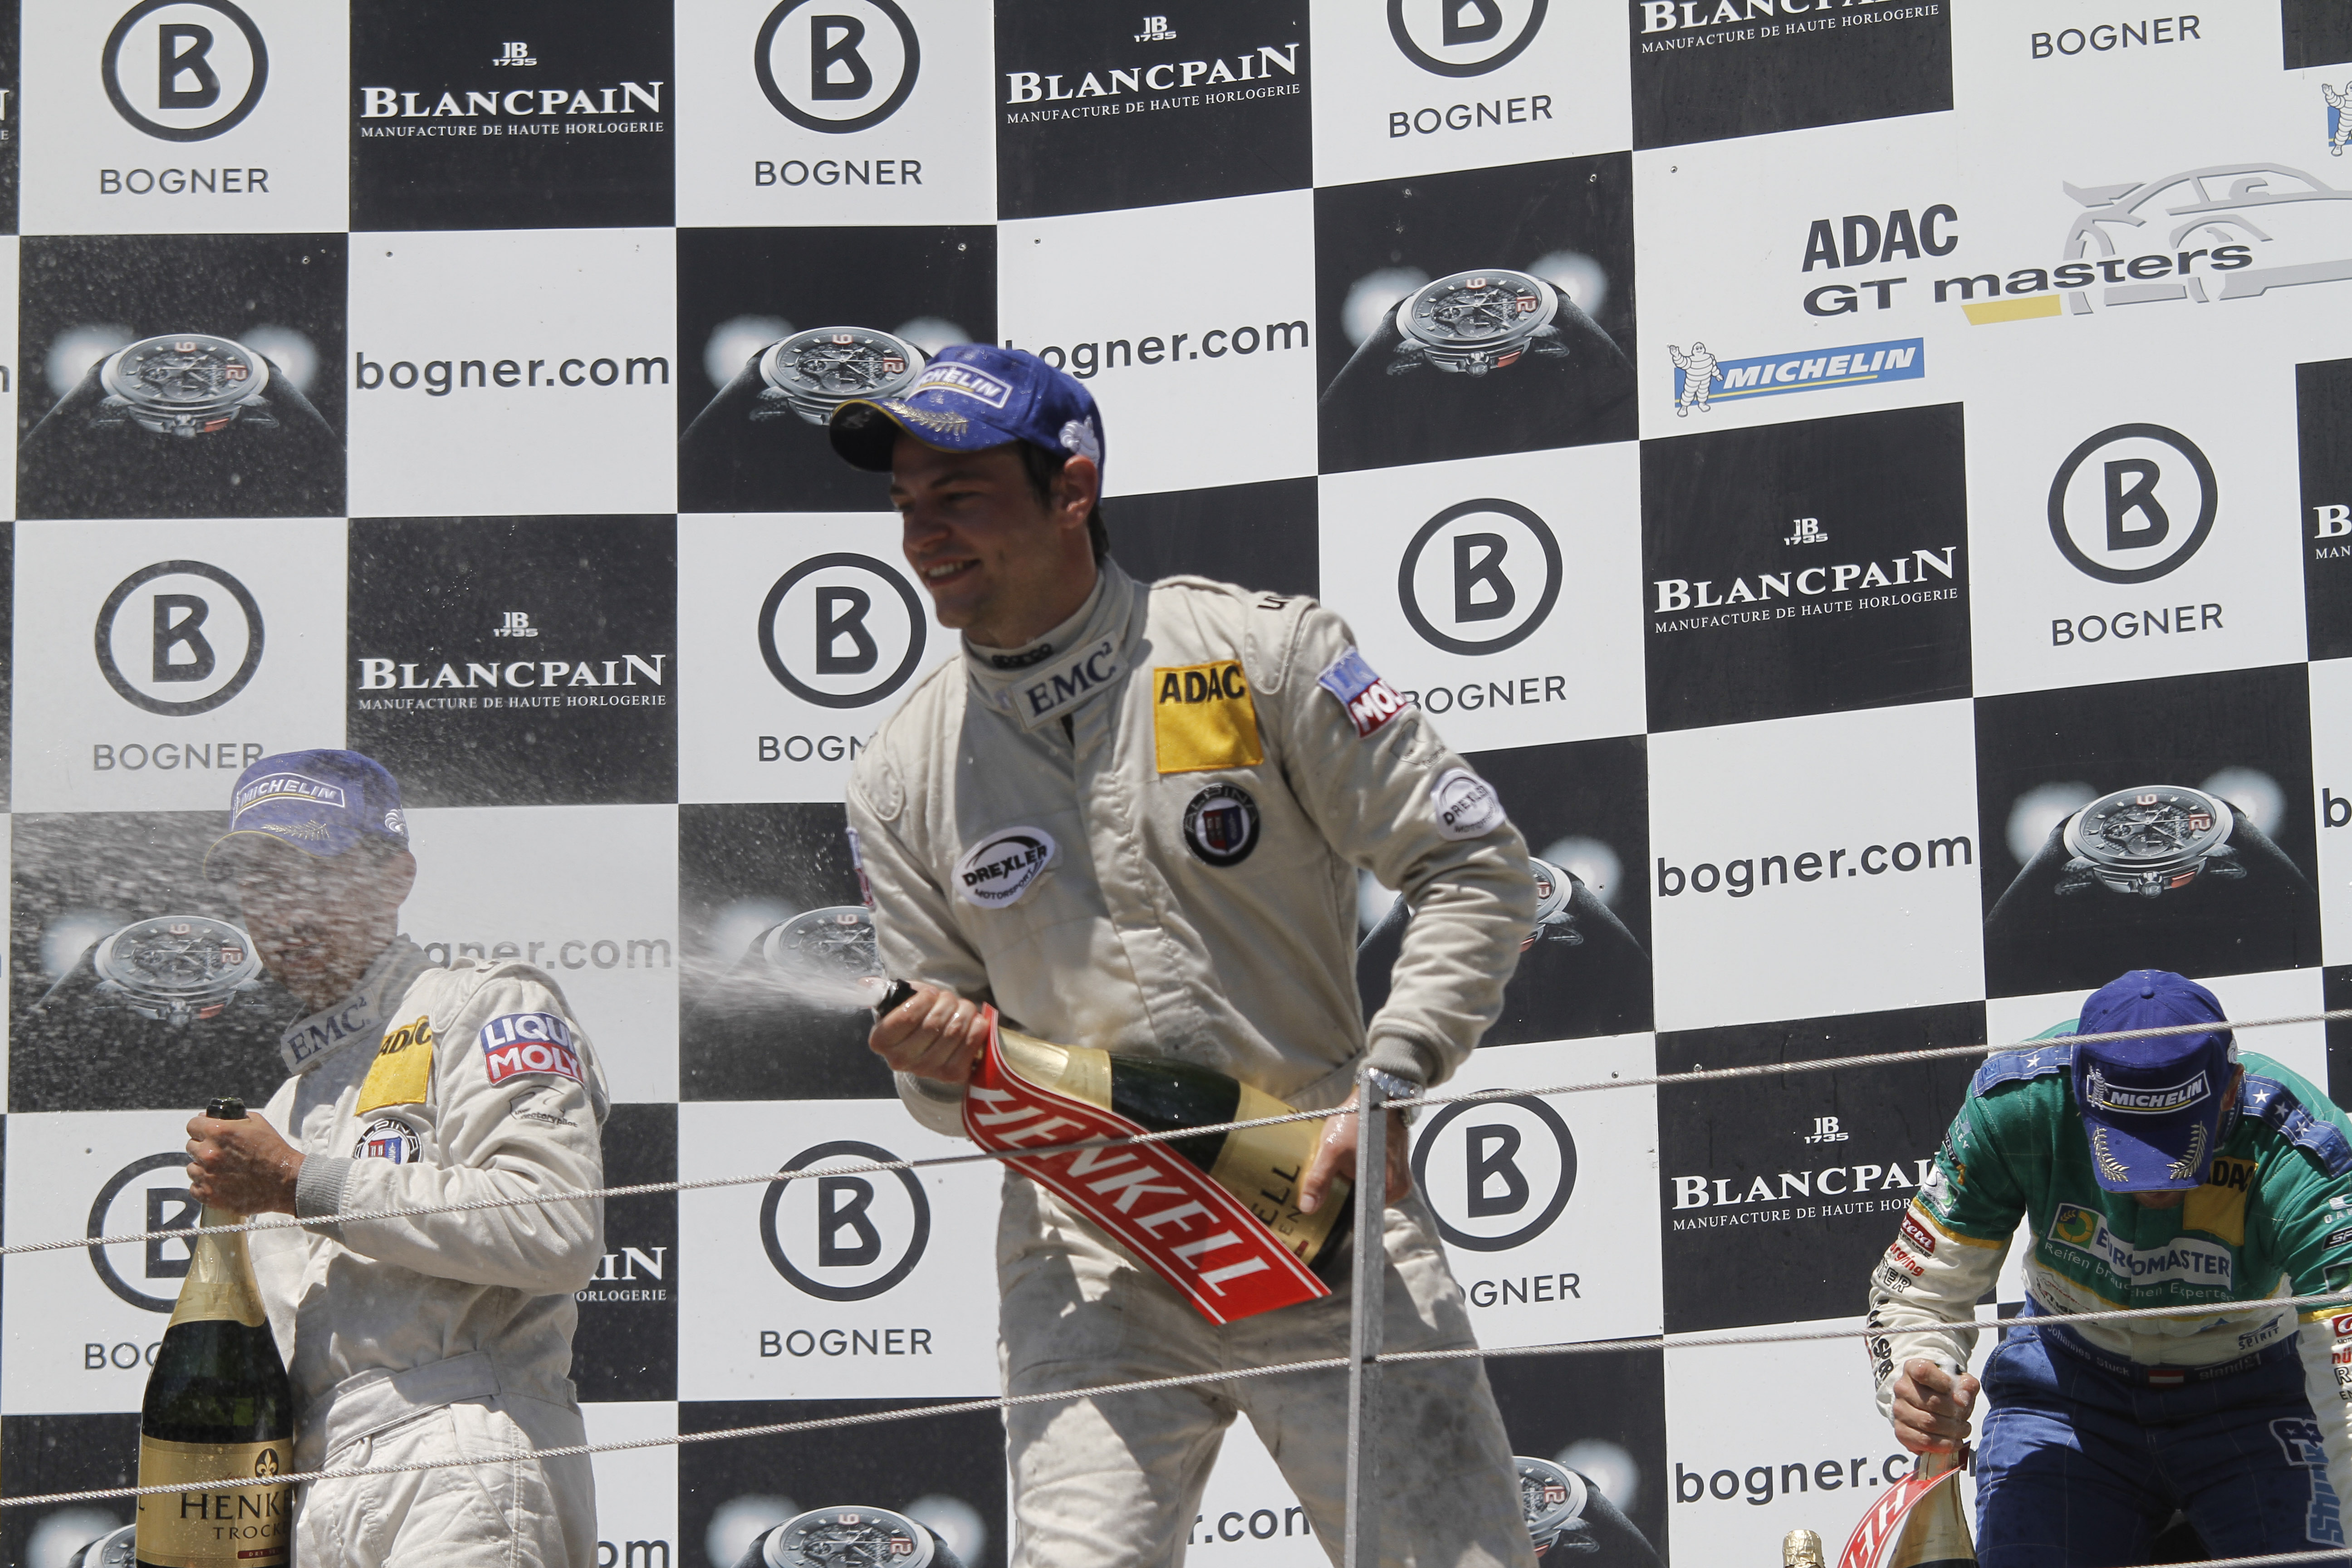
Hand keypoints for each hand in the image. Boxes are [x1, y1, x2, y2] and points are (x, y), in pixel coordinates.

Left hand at [186, 1111, 303, 1216]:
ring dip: (203, 1167)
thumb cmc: (274, 1151)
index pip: (192, 1125)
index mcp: (218, 1132)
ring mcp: (207, 1176)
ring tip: (222, 1169)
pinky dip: (204, 1185)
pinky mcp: (209, 1195)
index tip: (205, 1132)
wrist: (286, 1181)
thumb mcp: (257, 1123)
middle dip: (203, 1147)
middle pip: (190, 1146)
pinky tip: (219, 1182)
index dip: (200, 1127)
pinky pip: (194, 1188)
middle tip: (219, 1152)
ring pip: (191, 1168)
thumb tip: (212, 1118)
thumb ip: (232, 1119)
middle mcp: (209, 1153)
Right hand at [869, 982, 990, 1084]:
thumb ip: (882, 991)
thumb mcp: (898, 1002)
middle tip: (948, 1000)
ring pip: (955, 1030)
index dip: (924, 999)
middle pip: (934, 1022)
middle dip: (947, 1002)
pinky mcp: (953, 1075)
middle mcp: (901, 1060)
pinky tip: (972, 1023)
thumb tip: (864, 983)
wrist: (932, 1048)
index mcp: (882, 1041)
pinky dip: (977, 1026)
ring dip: (964, 1011)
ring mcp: (927, 1071)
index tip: (929, 994)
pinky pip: (972, 1041)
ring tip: (961, 1009)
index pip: (907, 1016)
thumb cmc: (916, 1018)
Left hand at [1299, 1088, 1412, 1214]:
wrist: (1379, 1094)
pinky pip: (1376, 1178)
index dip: (1341, 1211)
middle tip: (1336, 1176)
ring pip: (1369, 1189)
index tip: (1329, 1202)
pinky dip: (1363, 1172)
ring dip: (1355, 1182)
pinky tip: (1355, 1158)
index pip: (1359, 1215)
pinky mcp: (1398, 1166)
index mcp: (1385, 1190)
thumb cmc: (1359, 1120)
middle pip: (1364, 1202)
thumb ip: (1319, 1180)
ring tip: (1346, 1163)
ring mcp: (1399, 1177)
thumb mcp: (1331, 1150)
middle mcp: (1397, 1188)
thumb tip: (1309, 1207)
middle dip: (1347, 1194)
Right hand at [1890, 1358, 1978, 1454]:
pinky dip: (1942, 1445)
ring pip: (1928, 1423)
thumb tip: (1962, 1400)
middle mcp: (1902, 1388)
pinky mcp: (1901, 1430)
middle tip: (1964, 1419)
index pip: (1924, 1373)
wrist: (1928, 1400)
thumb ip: (1966, 1386)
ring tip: (1961, 1430)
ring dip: (1951, 1431)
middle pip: (1932, 1403)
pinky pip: (1922, 1441)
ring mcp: (1899, 1409)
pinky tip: (1952, 1442)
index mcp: (1913, 1368)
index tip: (1957, 1394)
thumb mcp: (1959, 1381)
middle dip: (1955, 1414)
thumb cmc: (1943, 1390)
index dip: (1944, 1384)